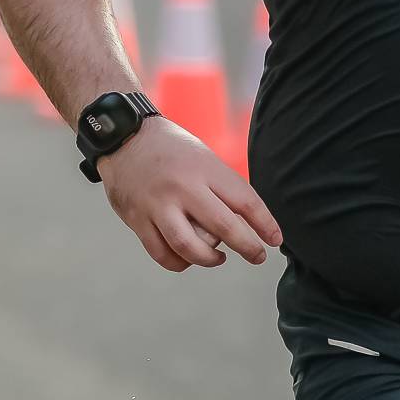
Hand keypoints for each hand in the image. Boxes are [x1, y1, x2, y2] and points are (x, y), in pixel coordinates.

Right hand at [99, 116, 280, 270]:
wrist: (123, 136)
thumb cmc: (171, 149)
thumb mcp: (203, 157)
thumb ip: (221, 188)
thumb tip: (249, 221)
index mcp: (204, 168)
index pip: (245, 201)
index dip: (265, 224)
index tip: (276, 240)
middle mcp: (182, 187)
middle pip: (222, 227)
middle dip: (247, 247)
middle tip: (258, 256)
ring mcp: (157, 205)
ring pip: (189, 247)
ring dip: (210, 259)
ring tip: (219, 258)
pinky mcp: (137, 219)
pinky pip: (161, 253)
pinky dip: (179, 263)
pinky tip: (189, 259)